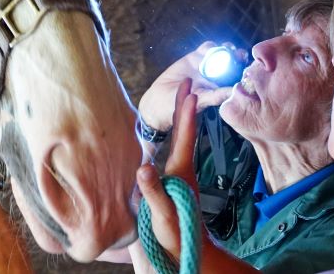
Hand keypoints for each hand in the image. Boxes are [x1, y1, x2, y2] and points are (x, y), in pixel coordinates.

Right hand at [137, 80, 256, 273]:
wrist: (187, 252)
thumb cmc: (176, 234)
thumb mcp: (162, 215)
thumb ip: (153, 192)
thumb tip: (143, 168)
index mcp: (179, 172)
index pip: (184, 137)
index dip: (185, 114)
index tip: (190, 91)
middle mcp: (182, 168)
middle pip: (185, 131)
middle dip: (185, 106)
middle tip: (187, 81)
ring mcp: (180, 174)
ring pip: (182, 139)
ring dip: (182, 117)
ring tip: (183, 97)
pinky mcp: (175, 181)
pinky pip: (177, 149)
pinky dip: (177, 133)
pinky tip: (173, 129)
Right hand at [138, 42, 243, 130]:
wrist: (160, 100)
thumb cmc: (181, 106)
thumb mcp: (201, 101)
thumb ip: (216, 95)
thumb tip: (234, 91)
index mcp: (221, 87)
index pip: (237, 76)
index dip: (244, 70)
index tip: (248, 67)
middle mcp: (216, 76)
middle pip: (232, 62)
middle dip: (238, 57)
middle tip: (240, 55)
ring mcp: (206, 66)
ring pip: (221, 53)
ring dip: (227, 49)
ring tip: (228, 49)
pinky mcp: (194, 57)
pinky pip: (206, 48)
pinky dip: (211, 46)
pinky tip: (211, 48)